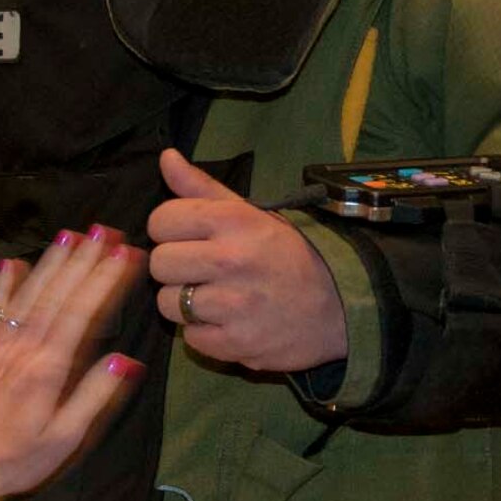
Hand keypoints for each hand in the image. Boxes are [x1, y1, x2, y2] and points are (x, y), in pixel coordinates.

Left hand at [0, 225, 145, 497]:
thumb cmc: (19, 458)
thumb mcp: (67, 437)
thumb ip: (95, 395)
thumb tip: (126, 360)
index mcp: (49, 367)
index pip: (83, 311)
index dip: (105, 280)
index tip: (125, 254)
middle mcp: (23, 347)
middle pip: (58, 293)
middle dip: (84, 260)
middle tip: (106, 231)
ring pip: (28, 294)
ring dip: (51, 262)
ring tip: (71, 235)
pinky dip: (3, 284)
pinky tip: (14, 263)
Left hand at [148, 149, 347, 371]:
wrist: (341, 308)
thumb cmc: (289, 255)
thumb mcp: (253, 213)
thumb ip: (202, 188)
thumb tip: (166, 157)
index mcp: (233, 221)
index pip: (161, 220)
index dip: (169, 230)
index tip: (189, 238)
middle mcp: (230, 259)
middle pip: (159, 264)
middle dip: (175, 268)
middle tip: (202, 271)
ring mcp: (233, 305)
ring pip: (168, 303)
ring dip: (185, 304)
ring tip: (215, 298)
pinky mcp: (236, 343)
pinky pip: (189, 338)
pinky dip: (203, 333)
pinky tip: (227, 322)